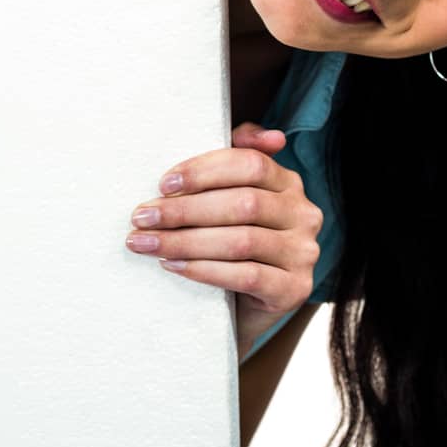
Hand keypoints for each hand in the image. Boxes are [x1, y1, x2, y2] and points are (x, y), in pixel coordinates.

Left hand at [127, 121, 322, 355]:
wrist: (241, 310)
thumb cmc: (230, 243)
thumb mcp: (233, 198)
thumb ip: (239, 159)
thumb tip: (259, 135)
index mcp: (288, 183)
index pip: (250, 164)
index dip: (205, 171)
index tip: (163, 184)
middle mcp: (304, 214)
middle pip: (243, 203)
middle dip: (185, 210)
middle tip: (142, 217)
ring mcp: (303, 253)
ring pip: (241, 240)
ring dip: (185, 241)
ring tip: (147, 242)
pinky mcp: (294, 289)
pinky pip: (246, 275)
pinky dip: (204, 269)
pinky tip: (173, 265)